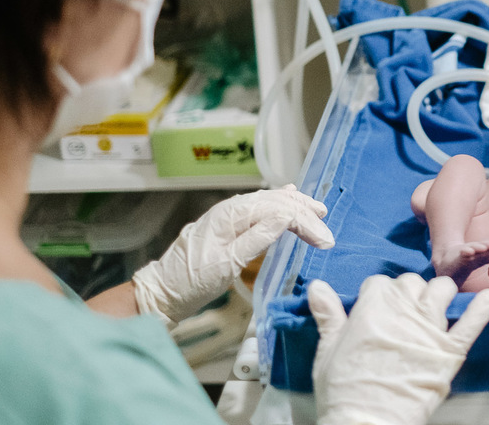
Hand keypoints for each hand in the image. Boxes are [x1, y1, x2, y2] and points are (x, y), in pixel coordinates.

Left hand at [132, 184, 334, 324]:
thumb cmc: (190, 283)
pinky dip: (279, 204)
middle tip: (326, 229)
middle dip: (305, 213)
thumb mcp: (227, 264)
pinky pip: (260, 208)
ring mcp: (229, 215)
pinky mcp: (229, 225)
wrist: (161, 293)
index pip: (279, 210)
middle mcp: (231, 208)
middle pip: (277, 202)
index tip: (324, 241)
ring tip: (317, 211)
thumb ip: (257, 238)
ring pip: (270, 202)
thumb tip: (286, 218)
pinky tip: (289, 195)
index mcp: (231, 214)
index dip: (305, 223)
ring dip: (296, 207)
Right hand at [309, 274, 488, 424]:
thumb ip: (328, 314)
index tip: (376, 307)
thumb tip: (318, 286)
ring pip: (443, 290)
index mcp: (372, 307)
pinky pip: (471, 323)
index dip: (378, 294)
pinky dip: (482, 308)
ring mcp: (430, 329)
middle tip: (403, 310)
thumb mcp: (328, 350)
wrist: (368, 423)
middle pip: (412, 282)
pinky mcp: (450, 351)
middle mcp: (404, 311)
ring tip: (435, 304)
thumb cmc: (344, 391)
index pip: (380, 282)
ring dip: (439, 293)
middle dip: (408, 292)